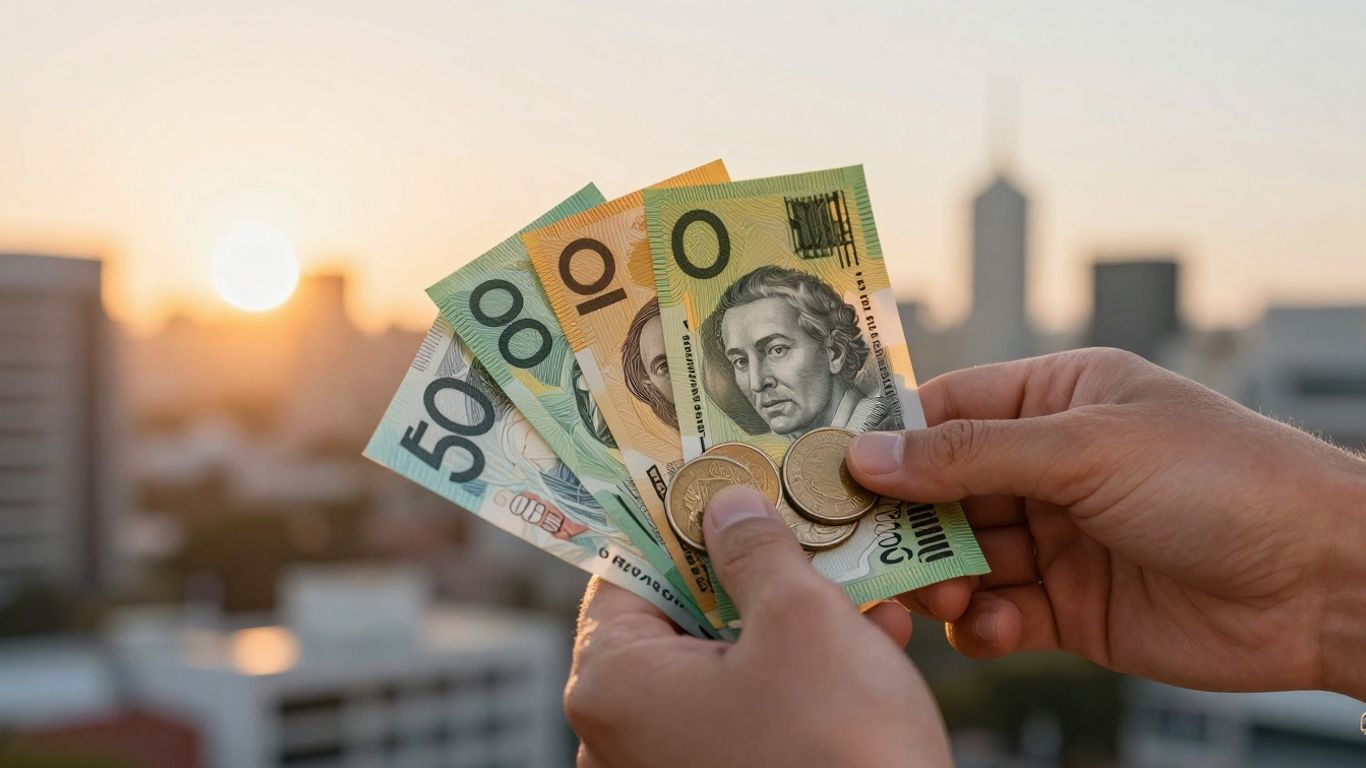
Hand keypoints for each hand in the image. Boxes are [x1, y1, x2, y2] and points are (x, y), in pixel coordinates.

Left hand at [565, 486, 951, 767]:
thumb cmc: (837, 750)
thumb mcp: (802, 619)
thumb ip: (756, 549)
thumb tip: (727, 507)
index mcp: (613, 685)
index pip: (624, 569)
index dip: (677, 518)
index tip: (720, 481)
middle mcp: (621, 736)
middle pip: (677, 616)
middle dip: (748, 569)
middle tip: (796, 525)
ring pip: (722, 664)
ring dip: (789, 620)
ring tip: (855, 582)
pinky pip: (748, 713)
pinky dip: (798, 677)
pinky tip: (867, 642)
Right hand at [846, 348, 1365, 698]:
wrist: (1323, 583)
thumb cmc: (1224, 480)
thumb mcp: (1087, 448)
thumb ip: (970, 453)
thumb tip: (868, 454)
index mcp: (1054, 400)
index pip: (942, 410)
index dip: (884, 440)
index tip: (827, 471)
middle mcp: (1048, 467)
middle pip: (939, 491)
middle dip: (905, 523)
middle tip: (866, 551)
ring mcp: (1057, 539)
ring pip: (961, 557)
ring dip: (941, 577)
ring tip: (947, 594)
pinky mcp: (1070, 608)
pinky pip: (997, 615)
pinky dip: (983, 625)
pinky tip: (997, 627)